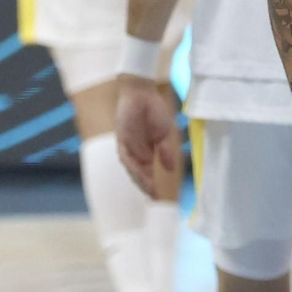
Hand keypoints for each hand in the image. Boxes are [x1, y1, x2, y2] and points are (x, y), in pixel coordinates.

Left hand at [117, 75, 177, 194]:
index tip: (160, 197)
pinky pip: (125, 156)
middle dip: (146, 186)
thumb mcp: (164, 134)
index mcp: (146, 152)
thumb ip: (166, 151)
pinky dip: (132, 164)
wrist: (143, 94)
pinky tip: (141, 171)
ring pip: (131, 168)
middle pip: (138, 174)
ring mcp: (127, 147)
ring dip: (139, 178)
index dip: (153, 185)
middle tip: (154, 197)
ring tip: (149, 188)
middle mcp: (135, 153)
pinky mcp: (121, 140)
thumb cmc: (154, 111)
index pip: (148, 173)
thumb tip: (170, 169)